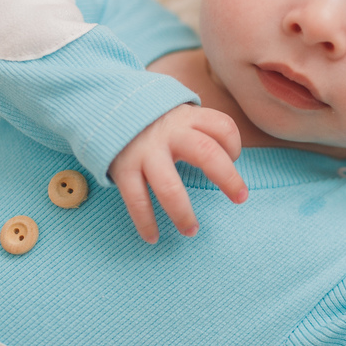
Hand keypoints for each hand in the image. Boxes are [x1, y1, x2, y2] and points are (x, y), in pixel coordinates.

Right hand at [108, 104, 247, 242]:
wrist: (105, 107)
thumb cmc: (153, 120)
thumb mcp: (177, 114)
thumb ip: (198, 129)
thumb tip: (227, 160)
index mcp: (187, 117)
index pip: (223, 127)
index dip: (234, 145)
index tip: (233, 158)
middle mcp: (169, 132)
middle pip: (207, 153)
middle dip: (228, 179)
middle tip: (240, 198)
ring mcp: (146, 151)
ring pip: (169, 187)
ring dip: (183, 213)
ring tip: (191, 231)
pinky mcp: (123, 167)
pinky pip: (137, 200)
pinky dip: (145, 223)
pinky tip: (152, 237)